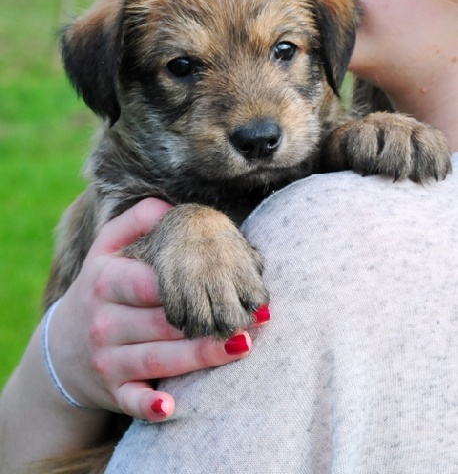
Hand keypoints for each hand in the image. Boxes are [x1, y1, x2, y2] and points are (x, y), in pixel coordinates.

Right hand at [47, 198, 266, 421]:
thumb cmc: (98, 289)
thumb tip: (170, 206)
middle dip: (208, 319)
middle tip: (253, 315)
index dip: (189, 280)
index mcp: (105, 283)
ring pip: (158, 358)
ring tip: (242, 345)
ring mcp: (107, 360)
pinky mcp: (111, 391)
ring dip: (200, 355)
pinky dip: (149, 406)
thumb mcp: (104, 250)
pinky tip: (171, 408)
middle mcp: (103, 322)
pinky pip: (131, 401)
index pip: (149, 282)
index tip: (225, 276)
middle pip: (162, 321)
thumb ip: (134, 221)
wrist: (61, 350)